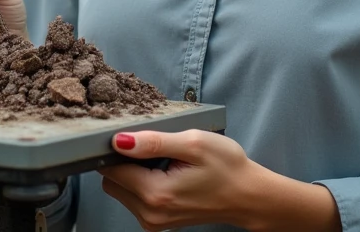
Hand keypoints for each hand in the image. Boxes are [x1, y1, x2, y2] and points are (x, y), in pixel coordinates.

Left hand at [98, 130, 340, 231]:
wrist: (249, 196)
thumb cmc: (227, 167)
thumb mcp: (193, 143)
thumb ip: (154, 142)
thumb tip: (120, 141)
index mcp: (156, 194)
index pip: (111, 170)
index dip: (116, 149)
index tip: (134, 136)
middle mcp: (150, 213)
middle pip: (111, 182)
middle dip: (123, 162)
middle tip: (151, 146)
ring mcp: (154, 221)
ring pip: (121, 190)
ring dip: (133, 172)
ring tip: (162, 159)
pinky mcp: (159, 221)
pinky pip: (134, 199)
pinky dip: (142, 183)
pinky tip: (165, 171)